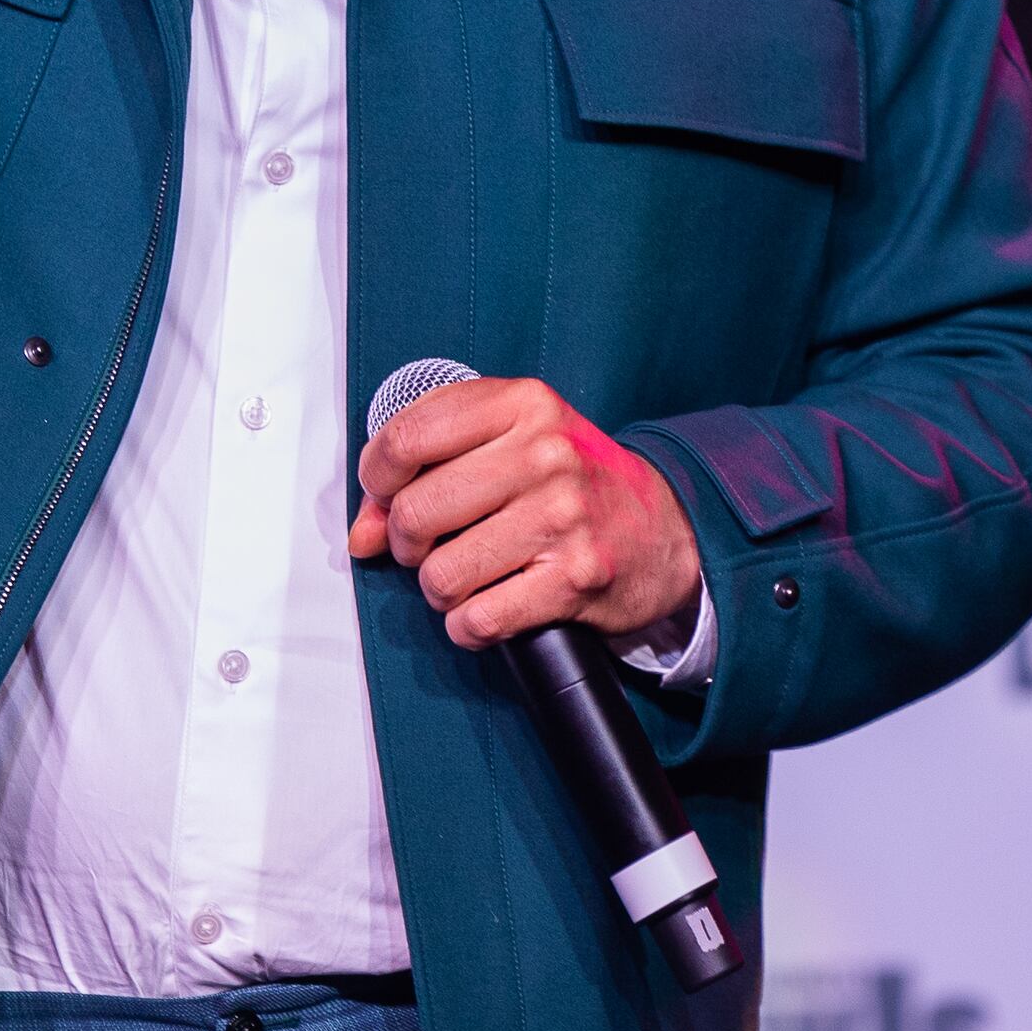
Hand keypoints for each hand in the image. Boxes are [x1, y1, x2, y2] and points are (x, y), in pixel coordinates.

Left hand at [348, 377, 699, 649]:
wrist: (668, 529)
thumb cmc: (574, 482)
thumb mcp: (510, 442)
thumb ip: (428, 467)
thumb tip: (362, 533)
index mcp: (522, 404)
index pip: (405, 438)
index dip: (377, 479)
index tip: (386, 495)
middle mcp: (544, 453)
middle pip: (415, 512)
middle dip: (408, 543)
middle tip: (431, 545)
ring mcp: (562, 516)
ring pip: (440, 574)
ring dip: (440, 590)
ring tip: (467, 576)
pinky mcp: (575, 578)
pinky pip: (479, 618)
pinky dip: (469, 626)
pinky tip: (486, 609)